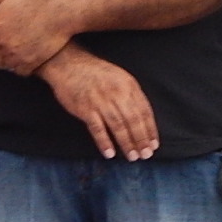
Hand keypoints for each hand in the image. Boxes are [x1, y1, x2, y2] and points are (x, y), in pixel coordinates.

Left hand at [0, 0, 71, 75]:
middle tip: (10, 50)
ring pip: (5, 66)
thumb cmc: (35, 3)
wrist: (58, 12)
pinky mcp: (28, 63)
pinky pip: (19, 72)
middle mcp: (1, 44)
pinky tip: (28, 58)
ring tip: (19, 54)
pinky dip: (22, 68)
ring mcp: (14, 55)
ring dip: (9, 62)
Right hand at [39, 48, 157, 160]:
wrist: (68, 64)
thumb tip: (142, 119)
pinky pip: (97, 129)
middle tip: (145, 155)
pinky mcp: (85, 109)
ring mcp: (101, 101)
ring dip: (126, 143)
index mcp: (128, 85)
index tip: (153, 144)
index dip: (150, 130)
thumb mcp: (119, 77)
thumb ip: (131, 95)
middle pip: (133, 121)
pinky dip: (104, 142)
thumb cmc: (95, 72)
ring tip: (132, 156)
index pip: (144, 111)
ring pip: (118, 126)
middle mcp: (117, 93)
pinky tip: (110, 153)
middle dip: (141, 140)